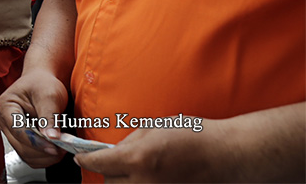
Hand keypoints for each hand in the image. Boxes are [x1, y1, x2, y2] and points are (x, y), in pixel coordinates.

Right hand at [0, 69, 69, 167]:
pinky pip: (30, 157)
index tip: (55, 146)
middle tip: (63, 147)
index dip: (37, 141)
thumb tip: (51, 137)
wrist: (42, 82)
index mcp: (6, 106)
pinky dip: (44, 157)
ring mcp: (11, 133)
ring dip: (45, 156)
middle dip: (43, 150)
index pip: (18, 130)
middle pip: (21, 146)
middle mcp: (4, 122)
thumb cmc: (42, 84)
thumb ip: (49, 116)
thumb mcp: (49, 95)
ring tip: (61, 147)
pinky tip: (55, 148)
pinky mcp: (20, 141)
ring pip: (26, 155)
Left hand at [75, 118, 222, 181]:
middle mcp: (145, 182)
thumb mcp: (153, 129)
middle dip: (110, 171)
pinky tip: (150, 177)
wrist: (227, 155)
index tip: (81, 156)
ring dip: (124, 182)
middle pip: (109, 182)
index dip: (86, 159)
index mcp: (138, 159)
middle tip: (119, 162)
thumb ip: (128, 142)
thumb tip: (112, 151)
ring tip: (138, 170)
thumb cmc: (194, 136)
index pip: (98, 164)